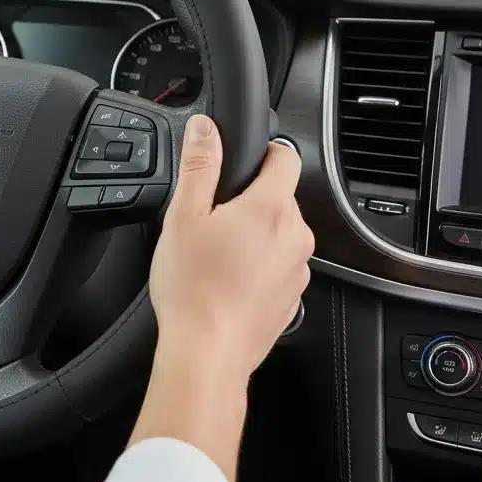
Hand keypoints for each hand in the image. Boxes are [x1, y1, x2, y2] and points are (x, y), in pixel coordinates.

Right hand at [148, 114, 313, 383]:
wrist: (207, 353)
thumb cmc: (193, 289)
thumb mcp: (183, 216)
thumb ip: (199, 166)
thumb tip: (205, 128)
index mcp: (271, 209)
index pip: (285, 157)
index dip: (263, 152)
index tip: (241, 162)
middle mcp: (295, 236)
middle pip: (279, 197)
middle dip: (249, 199)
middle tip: (210, 219)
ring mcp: (298, 269)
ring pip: (279, 233)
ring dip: (254, 234)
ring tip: (215, 254)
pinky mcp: (292, 296)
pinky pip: (278, 266)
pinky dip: (258, 266)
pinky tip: (226, 279)